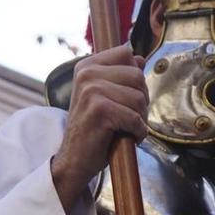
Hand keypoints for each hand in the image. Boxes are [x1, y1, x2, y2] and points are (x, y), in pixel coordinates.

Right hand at [50, 44, 148, 207]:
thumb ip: (120, 75)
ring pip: (139, 98)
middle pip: (137, 76)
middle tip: (128, 117)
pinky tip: (127, 137)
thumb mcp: (103, 96)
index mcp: (87, 66)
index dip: (135, 77)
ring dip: (140, 118)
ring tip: (126, 128)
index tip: (125, 97)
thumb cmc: (92, 129)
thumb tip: (140, 59)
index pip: (127, 54)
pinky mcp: (99, 110)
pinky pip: (135, 118)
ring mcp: (92, 91)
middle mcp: (87, 74)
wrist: (74, 160)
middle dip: (141, 100)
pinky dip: (138, 132)